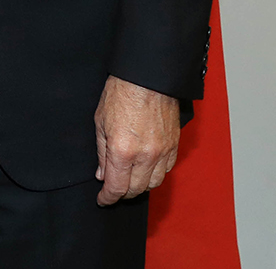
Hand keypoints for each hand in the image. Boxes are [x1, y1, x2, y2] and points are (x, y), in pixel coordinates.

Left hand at [93, 75, 180, 205]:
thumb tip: (103, 174)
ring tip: (130, 178)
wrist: (147, 76)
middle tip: (114, 188)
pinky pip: (167, 169)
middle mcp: (146, 155)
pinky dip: (156, 173)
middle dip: (123, 193)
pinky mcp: (175, 145)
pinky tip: (146, 167)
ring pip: (154, 183)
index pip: (117, 187)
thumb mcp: (100, 122)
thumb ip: (101, 152)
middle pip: (136, 190)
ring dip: (141, 185)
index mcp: (123, 150)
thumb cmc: (121, 92)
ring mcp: (163, 151)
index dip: (108, 198)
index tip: (103, 199)